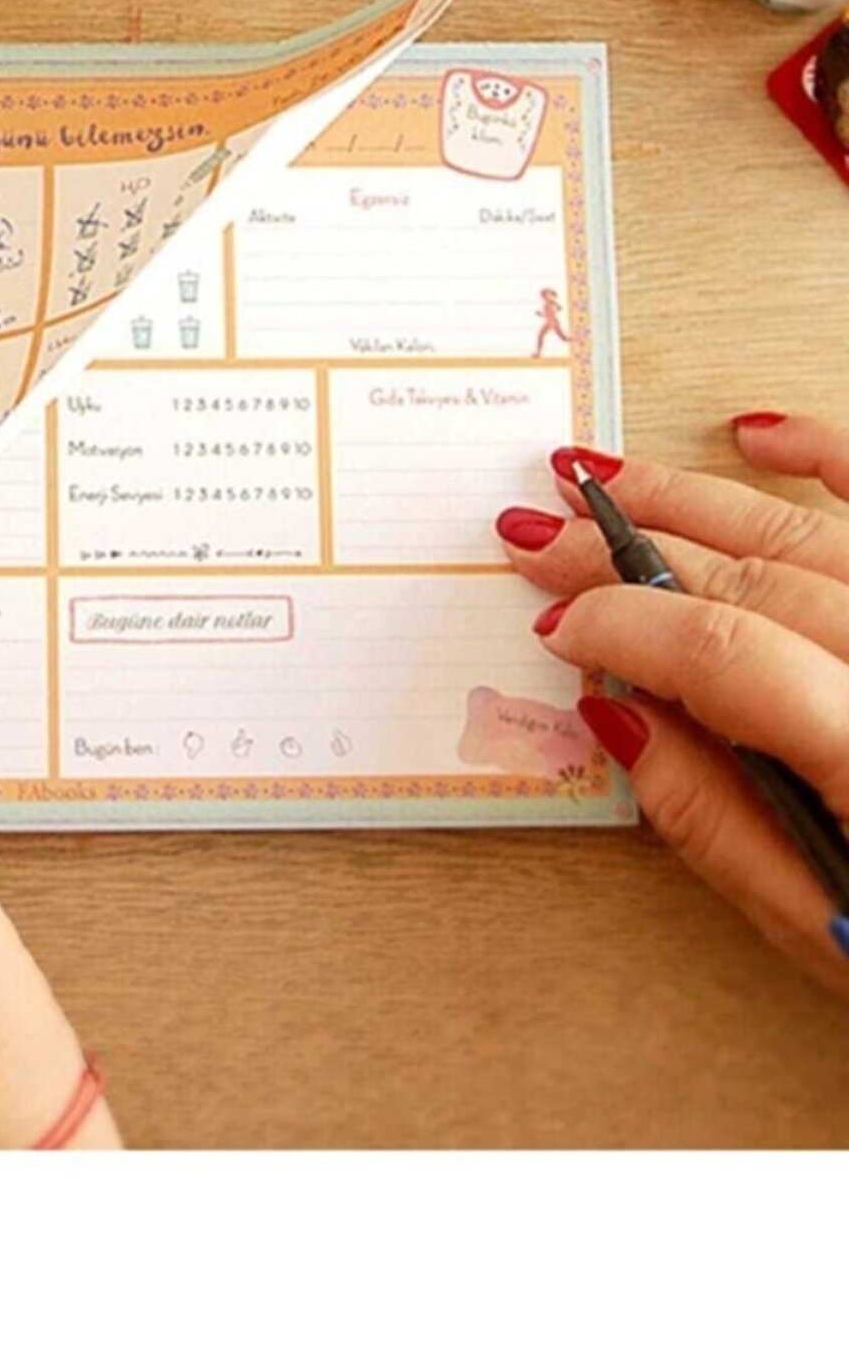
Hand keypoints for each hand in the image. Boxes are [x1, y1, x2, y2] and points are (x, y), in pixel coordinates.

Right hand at [497, 413, 848, 995]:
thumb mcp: (819, 931)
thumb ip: (715, 822)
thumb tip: (615, 714)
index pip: (726, 654)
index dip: (625, 629)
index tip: (556, 627)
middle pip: (754, 578)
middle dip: (628, 555)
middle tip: (542, 538)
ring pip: (804, 530)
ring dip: (694, 498)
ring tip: (608, 481)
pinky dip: (823, 454)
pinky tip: (758, 433)